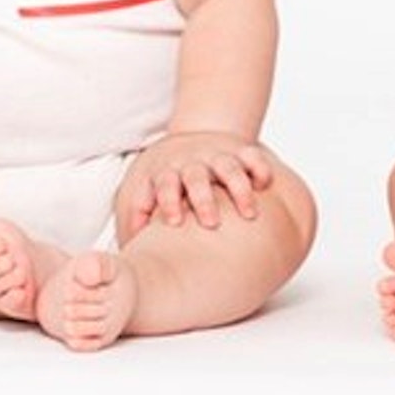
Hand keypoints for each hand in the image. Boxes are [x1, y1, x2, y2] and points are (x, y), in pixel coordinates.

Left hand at [124, 131, 273, 231]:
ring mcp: (215, 157)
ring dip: (238, 188)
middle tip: (211, 222)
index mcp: (165, 174)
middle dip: (203, 198)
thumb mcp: (140, 196)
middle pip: (195, 176)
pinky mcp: (238, 153)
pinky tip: (264, 185)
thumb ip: (134, 221)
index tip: (176, 221)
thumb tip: (130, 252)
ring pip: (227, 167)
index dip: (169, 200)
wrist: (185, 143)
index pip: (164, 184)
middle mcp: (191, 164)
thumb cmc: (162, 182)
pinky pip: (252, 156)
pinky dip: (259, 168)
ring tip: (248, 213)